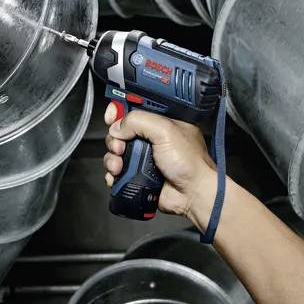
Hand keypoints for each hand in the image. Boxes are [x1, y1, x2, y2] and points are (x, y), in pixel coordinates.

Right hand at [103, 103, 217, 229]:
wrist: (192, 194)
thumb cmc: (190, 163)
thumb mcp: (166, 131)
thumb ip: (139, 121)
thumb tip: (117, 127)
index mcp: (161, 122)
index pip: (135, 108)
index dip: (119, 110)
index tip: (111, 117)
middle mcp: (152, 138)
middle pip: (120, 131)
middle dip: (115, 139)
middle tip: (120, 147)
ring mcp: (144, 157)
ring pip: (116, 152)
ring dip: (112, 159)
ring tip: (119, 166)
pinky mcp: (138, 174)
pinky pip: (117, 171)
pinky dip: (113, 174)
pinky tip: (117, 176)